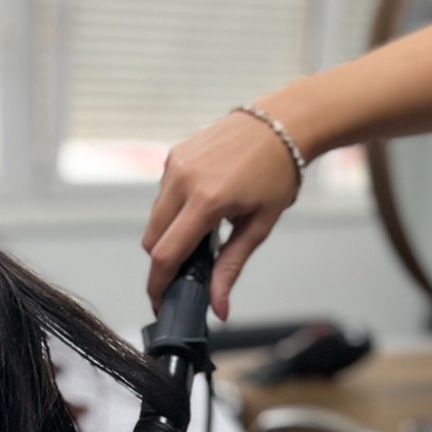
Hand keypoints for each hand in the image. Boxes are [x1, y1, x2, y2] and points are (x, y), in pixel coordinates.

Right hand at [143, 111, 301, 319]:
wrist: (279, 124)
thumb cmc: (277, 172)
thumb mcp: (259, 225)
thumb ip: (231, 267)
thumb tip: (218, 307)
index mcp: (207, 200)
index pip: (166, 254)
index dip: (158, 284)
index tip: (160, 302)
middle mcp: (184, 179)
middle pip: (151, 239)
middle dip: (163, 262)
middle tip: (184, 274)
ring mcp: (175, 164)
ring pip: (154, 218)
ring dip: (169, 235)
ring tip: (201, 234)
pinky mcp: (173, 155)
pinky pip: (162, 195)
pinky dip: (174, 210)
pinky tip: (201, 206)